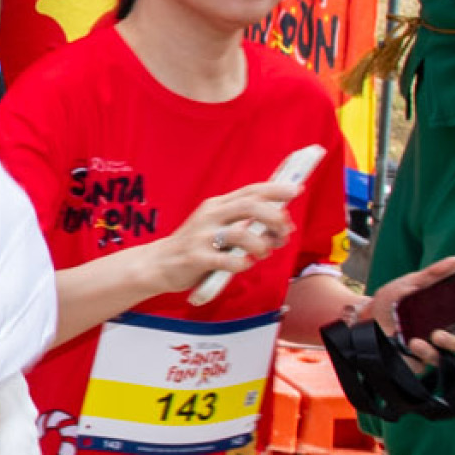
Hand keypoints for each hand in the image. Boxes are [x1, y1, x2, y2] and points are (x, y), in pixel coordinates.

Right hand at [146, 183, 295, 296]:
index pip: (250, 191)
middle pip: (249, 206)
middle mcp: (209, 216)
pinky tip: (244, 265)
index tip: (296, 190)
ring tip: (264, 253)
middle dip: (274, 217)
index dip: (275, 189)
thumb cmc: (195, 246)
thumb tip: (282, 225)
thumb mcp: (215, 225)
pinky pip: (227, 260)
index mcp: (216, 205)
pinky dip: (242, 263)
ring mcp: (201, 236)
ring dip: (261, 244)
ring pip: (241, 233)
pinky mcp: (196, 258)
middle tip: (285, 231)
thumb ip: (243, 222)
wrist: (158, 264)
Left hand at [353, 253, 454, 367]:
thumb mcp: (411, 283)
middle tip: (439, 334)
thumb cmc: (391, 301)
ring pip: (439, 359)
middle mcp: (438, 338)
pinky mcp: (409, 364)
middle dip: (454, 343)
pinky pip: (417, 367)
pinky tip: (404, 348)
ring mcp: (424, 352)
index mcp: (444, 319)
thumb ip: (433, 274)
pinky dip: (411, 359)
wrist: (362, 317)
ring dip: (430, 351)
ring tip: (415, 342)